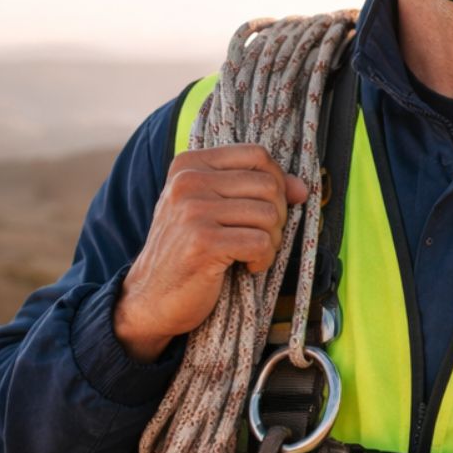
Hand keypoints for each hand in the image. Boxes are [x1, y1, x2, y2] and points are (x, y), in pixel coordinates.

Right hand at [114, 144, 309, 361]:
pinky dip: (262, 259)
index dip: (278, 180)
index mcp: (189, 164)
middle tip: (262, 238)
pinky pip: (260, 242)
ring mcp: (193, 211)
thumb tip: (301, 187)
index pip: (256, 154)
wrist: (151, 297)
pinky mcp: (203, 242)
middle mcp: (188, 181)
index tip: (274, 207)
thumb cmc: (187, 251)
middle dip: (277, 216)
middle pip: (268, 185)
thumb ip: (250, 189)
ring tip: (252, 254)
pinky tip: (246, 267)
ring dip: (271, 241)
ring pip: (268, 215)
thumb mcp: (209, 208)